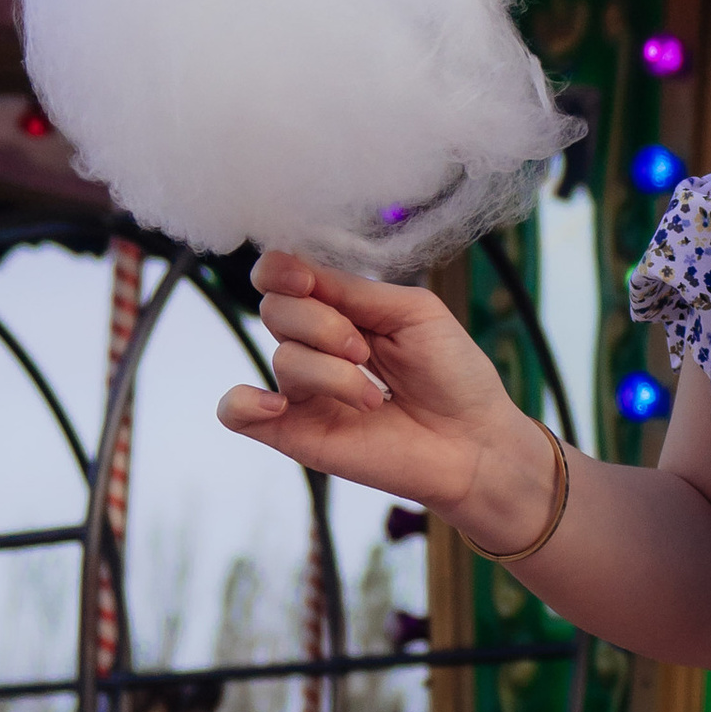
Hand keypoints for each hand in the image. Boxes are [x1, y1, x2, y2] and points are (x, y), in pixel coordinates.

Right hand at [218, 252, 552, 547]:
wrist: (474, 441)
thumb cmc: (453, 374)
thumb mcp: (412, 312)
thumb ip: (354, 290)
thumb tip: (298, 272)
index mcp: (339, 310)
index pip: (282, 276)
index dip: (282, 270)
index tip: (307, 282)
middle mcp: (314, 346)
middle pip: (276, 310)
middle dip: (323, 324)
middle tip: (365, 350)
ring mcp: (303, 392)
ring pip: (282, 358)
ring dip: (333, 374)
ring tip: (374, 398)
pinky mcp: (295, 434)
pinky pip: (236, 414)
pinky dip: (244, 403)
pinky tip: (278, 406)